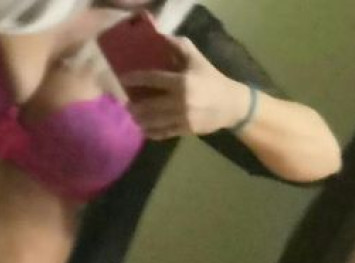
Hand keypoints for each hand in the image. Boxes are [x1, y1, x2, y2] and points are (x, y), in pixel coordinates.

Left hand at [122, 38, 249, 140]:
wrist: (230, 105)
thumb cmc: (212, 80)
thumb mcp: (198, 60)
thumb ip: (181, 47)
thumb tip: (162, 38)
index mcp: (182, 82)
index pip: (153, 79)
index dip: (136, 79)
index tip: (124, 79)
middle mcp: (180, 101)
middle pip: (150, 106)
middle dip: (135, 107)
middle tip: (126, 105)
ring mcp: (182, 118)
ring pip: (154, 122)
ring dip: (141, 121)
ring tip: (134, 118)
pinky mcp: (185, 130)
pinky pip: (164, 133)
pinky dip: (152, 133)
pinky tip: (145, 130)